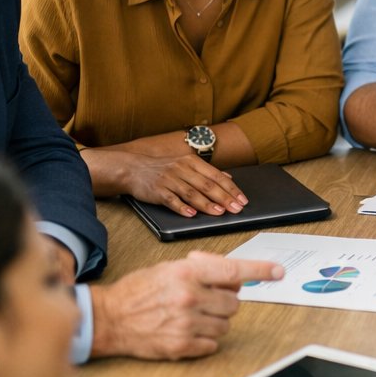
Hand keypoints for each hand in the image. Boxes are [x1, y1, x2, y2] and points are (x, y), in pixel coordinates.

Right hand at [90, 251, 281, 359]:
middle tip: (204, 300)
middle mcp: (190, 297)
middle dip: (223, 301)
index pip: (234, 270)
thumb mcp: (169, 268)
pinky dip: (205, 340)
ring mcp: (187, 323)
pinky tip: (186, 331)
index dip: (260, 271)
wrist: (108, 318)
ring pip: (225, 325)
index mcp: (188, 273)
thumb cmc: (138, 291)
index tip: (278, 272)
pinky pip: (213, 344)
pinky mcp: (181, 346)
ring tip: (192, 316)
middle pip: (233, 303)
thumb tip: (233, 274)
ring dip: (215, 321)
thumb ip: (202, 269)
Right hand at [104, 149, 247, 217]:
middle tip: (237, 208)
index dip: (231, 188)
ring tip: (220, 212)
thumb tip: (229, 177)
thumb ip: (207, 171)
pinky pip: (172, 200)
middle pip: (207, 185)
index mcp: (192, 162)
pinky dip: (182, 208)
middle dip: (224, 197)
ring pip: (192, 193)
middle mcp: (182, 169)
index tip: (242, 199)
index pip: (216, 176)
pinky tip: (192, 214)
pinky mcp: (157, 190)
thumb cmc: (162, 168)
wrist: (133, 168)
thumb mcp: (186, 164)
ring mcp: (169, 179)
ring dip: (207, 204)